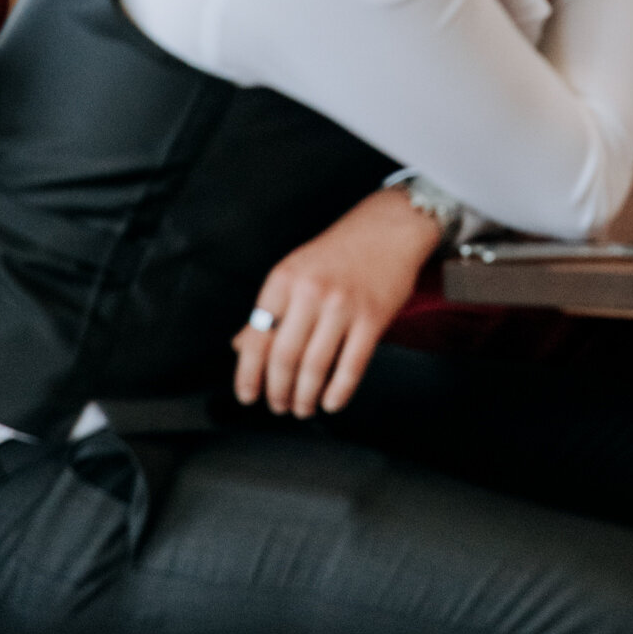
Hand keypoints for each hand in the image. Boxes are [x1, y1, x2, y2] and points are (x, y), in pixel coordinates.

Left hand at [232, 188, 438, 418]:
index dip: (249, 374)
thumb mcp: (297, 269)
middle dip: (278, 392)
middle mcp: (311, 291)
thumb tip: (242, 347)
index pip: (258, 337)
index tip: (248, 395)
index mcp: (285, 278)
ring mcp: (343, 305)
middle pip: (284, 357)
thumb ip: (271, 308)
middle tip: (278, 406)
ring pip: (315, 367)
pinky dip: (338, 392)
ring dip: (304, 398)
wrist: (390, 226)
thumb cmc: (341, 250)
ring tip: (302, 407)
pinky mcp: (372, 317)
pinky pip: (351, 366)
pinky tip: (331, 401)